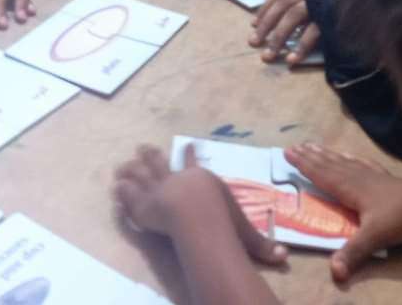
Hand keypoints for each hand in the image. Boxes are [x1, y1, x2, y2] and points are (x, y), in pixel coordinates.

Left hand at [114, 145, 287, 266]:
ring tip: (121, 165)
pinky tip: (116, 187)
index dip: (191, 154)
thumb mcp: (241, 230)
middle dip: (151, 155)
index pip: (194, 164)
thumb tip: (285, 258)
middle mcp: (175, 179)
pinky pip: (130, 195)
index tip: (189, 142)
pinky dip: (123, 191)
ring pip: (141, 175)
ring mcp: (157, 189)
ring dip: (131, 170)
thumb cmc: (218, 215)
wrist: (193, 211)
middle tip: (142, 146)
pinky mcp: (142, 204)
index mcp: (198, 179)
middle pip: (160, 163)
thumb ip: (259, 244)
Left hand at [248, 0, 328, 64]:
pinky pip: (314, 31)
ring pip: (293, 17)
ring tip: (269, 56)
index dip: (265, 9)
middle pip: (282, 5)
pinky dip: (302, 45)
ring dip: (279, 38)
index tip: (253, 25)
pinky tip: (293, 60)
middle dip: (266, 25)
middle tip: (253, 43)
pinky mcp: (333, 12)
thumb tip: (276, 9)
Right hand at [284, 144, 401, 282]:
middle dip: (310, 156)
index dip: (304, 164)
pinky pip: (361, 162)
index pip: (322, 174)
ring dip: (326, 154)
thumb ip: (353, 252)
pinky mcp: (384, 178)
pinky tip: (349, 155)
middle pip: (329, 164)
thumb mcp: (376, 237)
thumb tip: (333, 272)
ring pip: (343, 161)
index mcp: (351, 187)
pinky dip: (350, 157)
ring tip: (313, 144)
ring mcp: (372, 175)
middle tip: (293, 146)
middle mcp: (357, 176)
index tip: (288, 152)